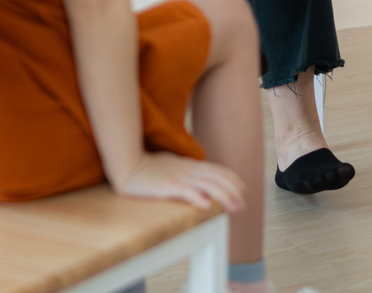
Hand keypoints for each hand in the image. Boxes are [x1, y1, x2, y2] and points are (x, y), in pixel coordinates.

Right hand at [110, 150, 246, 212]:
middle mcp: (188, 170)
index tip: (243, 188)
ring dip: (223, 197)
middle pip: (216, 178)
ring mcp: (178, 178)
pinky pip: (185, 192)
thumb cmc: (148, 167)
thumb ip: (185, 172)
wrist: (128, 164)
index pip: (216, 170)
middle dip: (233, 191)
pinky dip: (197, 198)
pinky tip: (207, 206)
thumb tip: (198, 179)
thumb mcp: (171, 167)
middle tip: (243, 204)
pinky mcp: (167, 187)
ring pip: (207, 186)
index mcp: (189, 165)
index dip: (231, 179)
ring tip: (234, 207)